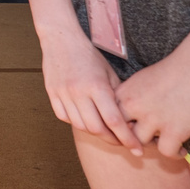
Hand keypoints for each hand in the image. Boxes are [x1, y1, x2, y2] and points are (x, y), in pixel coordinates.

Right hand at [37, 31, 141, 152]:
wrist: (61, 39)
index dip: (127, 138)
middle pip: (96, 128)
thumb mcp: (109, 73)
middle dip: (112, 140)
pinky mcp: (52, 94)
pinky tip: (85, 118)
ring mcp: (62, 93)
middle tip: (123, 142)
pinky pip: (64, 117)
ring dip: (95, 132)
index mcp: (96, 86)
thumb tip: (129, 120)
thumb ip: (117, 96)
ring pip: (80, 125)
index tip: (137, 149)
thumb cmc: (88, 55)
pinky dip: (76, 122)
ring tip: (105, 131)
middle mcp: (78, 92)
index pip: (114, 121)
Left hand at [116, 27, 189, 157]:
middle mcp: (134, 106)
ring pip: (139, 143)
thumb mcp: (144, 77)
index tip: (127, 127)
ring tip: (161, 142)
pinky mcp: (174, 131)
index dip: (115, 123)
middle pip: (119, 131)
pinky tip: (181, 150)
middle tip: (139, 141)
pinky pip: (166, 152)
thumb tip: (131, 107)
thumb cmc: (177, 68)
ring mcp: (153, 119)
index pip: (108, 114)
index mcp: (126, 92)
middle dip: (126, 137)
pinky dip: (174, 154)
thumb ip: (134, 93)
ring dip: (150, 144)